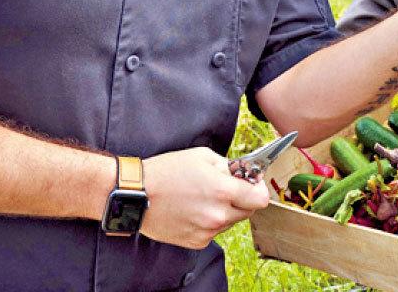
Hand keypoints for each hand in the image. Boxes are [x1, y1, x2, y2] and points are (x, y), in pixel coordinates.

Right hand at [139, 147, 269, 248]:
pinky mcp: (197, 241)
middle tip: (226, 188)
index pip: (261, 198)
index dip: (258, 188)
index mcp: (223, 190)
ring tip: (202, 198)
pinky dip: (209, 222)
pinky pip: (213, 231)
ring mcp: (208, 231)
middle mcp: (219, 215)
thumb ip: (228, 166)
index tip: (252, 183)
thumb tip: (243, 172)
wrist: (136, 195)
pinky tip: (192, 210)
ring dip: (225, 211)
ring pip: (230, 222)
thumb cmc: (167, 171)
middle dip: (242, 199)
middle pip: (248, 211)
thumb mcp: (202, 156)